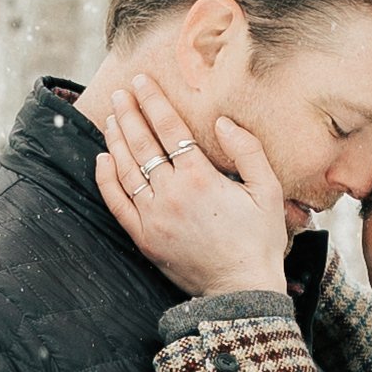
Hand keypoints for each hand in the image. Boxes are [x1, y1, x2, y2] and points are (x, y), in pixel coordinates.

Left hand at [94, 74, 290, 296]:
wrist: (241, 289)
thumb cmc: (260, 239)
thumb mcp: (269, 191)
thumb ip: (248, 151)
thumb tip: (222, 122)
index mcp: (201, 178)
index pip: (169, 128)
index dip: (153, 101)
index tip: (141, 82)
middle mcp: (171, 194)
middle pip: (142, 143)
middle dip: (129, 113)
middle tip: (120, 93)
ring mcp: (153, 217)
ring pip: (126, 169)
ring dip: (116, 139)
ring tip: (111, 117)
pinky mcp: (144, 238)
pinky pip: (117, 203)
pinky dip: (106, 179)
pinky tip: (102, 159)